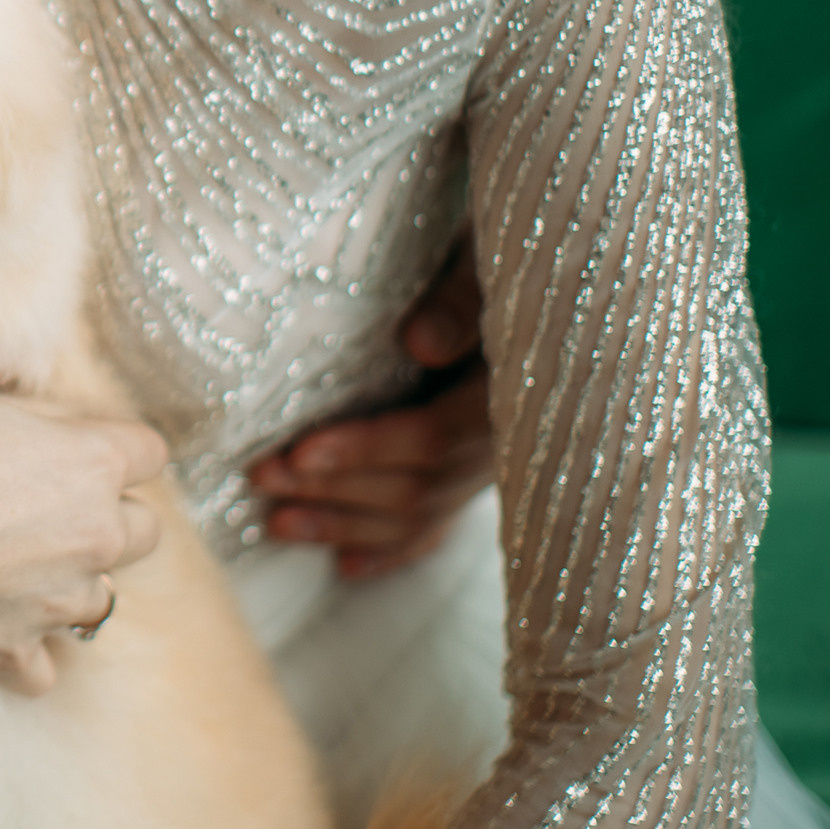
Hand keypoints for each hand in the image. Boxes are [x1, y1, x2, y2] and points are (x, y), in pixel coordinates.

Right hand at [0, 365, 168, 694]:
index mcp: (89, 460)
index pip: (149, 452)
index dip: (113, 446)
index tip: (76, 445)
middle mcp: (92, 535)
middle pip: (144, 531)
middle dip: (109, 517)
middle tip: (53, 505)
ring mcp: (56, 601)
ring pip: (102, 602)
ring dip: (72, 584)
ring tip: (21, 568)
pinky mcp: (13, 649)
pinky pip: (43, 667)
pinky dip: (25, 652)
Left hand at [249, 239, 492, 577]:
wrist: (567, 285)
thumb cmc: (515, 259)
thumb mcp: (493, 261)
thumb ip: (462, 302)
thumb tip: (419, 344)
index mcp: (512, 394)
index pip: (432, 437)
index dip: (365, 450)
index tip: (300, 453)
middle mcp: (509, 444)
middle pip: (416, 484)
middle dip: (334, 488)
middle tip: (261, 476)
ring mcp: (497, 467)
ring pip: (421, 514)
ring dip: (346, 524)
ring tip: (276, 523)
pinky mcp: (483, 474)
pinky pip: (440, 525)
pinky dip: (393, 549)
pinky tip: (347, 568)